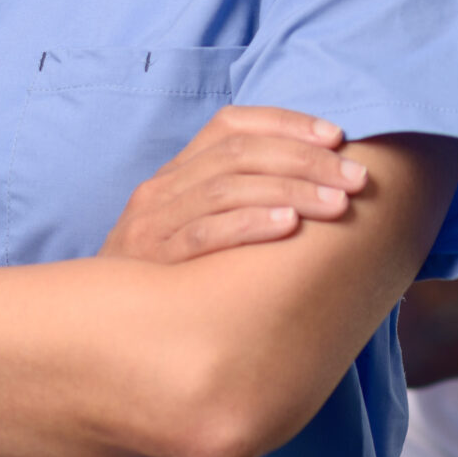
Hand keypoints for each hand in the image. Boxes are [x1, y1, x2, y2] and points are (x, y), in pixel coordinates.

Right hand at [98, 106, 367, 265]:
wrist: (100, 333)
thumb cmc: (168, 279)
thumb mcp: (193, 226)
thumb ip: (238, 199)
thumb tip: (318, 180)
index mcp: (176, 171)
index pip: (231, 123)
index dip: (287, 123)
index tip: (337, 135)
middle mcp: (162, 188)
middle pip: (240, 152)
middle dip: (306, 159)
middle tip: (356, 177)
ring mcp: (153, 223)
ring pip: (228, 187)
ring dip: (291, 189)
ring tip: (338, 203)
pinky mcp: (153, 262)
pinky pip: (206, 234)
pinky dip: (250, 224)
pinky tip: (289, 224)